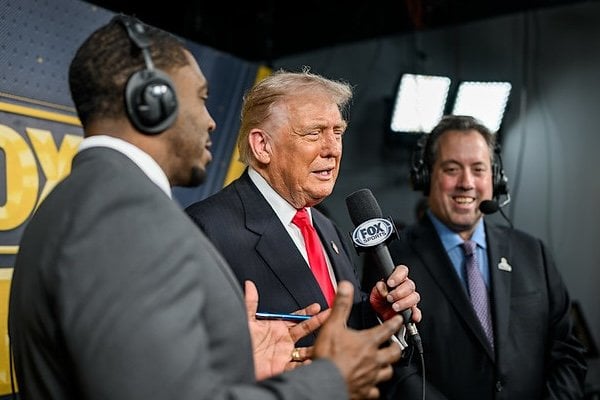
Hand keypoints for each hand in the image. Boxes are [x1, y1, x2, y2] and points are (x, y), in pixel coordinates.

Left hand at [244, 280, 329, 379]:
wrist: (234, 363)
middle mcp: (283, 340)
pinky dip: (306, 364)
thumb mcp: (246, 322)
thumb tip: (249, 285)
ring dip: (317, 344)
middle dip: (319, 322)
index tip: (318, 306)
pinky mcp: (281, 367)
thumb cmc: (239, 342)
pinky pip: (297, 366)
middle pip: (306, 330)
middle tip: (330, 315)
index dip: (308, 312)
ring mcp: (284, 354)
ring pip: (306, 348)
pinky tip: (312, 360)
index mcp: (276, 327)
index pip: (296, 318)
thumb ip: (250, 303)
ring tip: (327, 338)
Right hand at [314, 281, 402, 399]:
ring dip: (387, 367)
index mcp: (367, 342)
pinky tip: (372, 386)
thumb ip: (341, 305)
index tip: (399, 320)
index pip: (387, 329)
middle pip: (394, 353)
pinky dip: (375, 388)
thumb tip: (346, 287)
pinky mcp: (365, 391)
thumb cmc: (328, 357)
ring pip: (387, 372)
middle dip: (397, 347)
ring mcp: (370, 377)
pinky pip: (375, 391)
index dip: (394, 322)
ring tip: (386, 363)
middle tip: (396, 344)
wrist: (324, 382)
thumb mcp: (332, 325)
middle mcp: (373, 360)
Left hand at [369, 264, 421, 322]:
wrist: (380, 315)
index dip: (398, 275)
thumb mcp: (376, 293)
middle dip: (399, 292)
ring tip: (394, 307)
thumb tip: (382, 285)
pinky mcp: (413, 311)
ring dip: (404, 302)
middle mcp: (406, 288)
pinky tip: (411, 316)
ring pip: (414, 297)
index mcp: (398, 279)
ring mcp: (411, 299)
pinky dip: (415, 314)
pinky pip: (417, 312)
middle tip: (389, 298)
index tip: (390, 283)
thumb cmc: (380, 300)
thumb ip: (379, 287)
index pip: (402, 271)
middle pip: (409, 285)